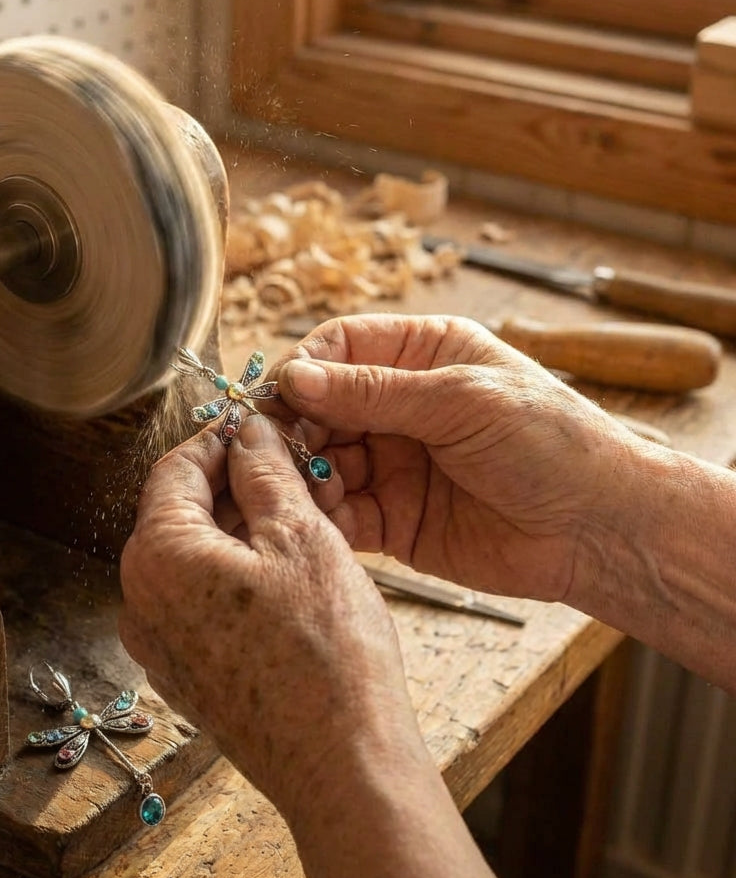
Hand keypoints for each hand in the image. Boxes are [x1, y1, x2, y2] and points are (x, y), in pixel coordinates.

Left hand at [118, 413, 425, 820]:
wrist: (343, 767)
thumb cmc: (326, 652)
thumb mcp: (301, 536)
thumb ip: (264, 472)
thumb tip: (247, 432)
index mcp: (156, 557)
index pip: (175, 469)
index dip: (219, 438)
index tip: (258, 424)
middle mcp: (140, 601)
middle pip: (181, 513)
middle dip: (235, 483)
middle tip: (291, 468)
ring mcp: (160, 644)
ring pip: (195, 557)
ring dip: (242, 528)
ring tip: (300, 515)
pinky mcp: (187, 674)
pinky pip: (202, 600)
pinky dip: (237, 572)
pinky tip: (288, 570)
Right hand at [272, 314, 645, 603]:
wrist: (600, 530)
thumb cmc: (550, 442)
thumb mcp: (461, 400)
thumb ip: (375, 392)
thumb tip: (295, 376)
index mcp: (422, 355)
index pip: (339, 348)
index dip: (304, 368)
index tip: (279, 395)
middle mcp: (401, 406)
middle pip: (320, 406)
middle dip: (295, 426)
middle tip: (276, 449)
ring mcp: (393, 462)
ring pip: (322, 460)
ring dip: (304, 473)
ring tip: (300, 488)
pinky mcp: (392, 518)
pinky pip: (341, 512)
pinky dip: (323, 516)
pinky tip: (320, 519)